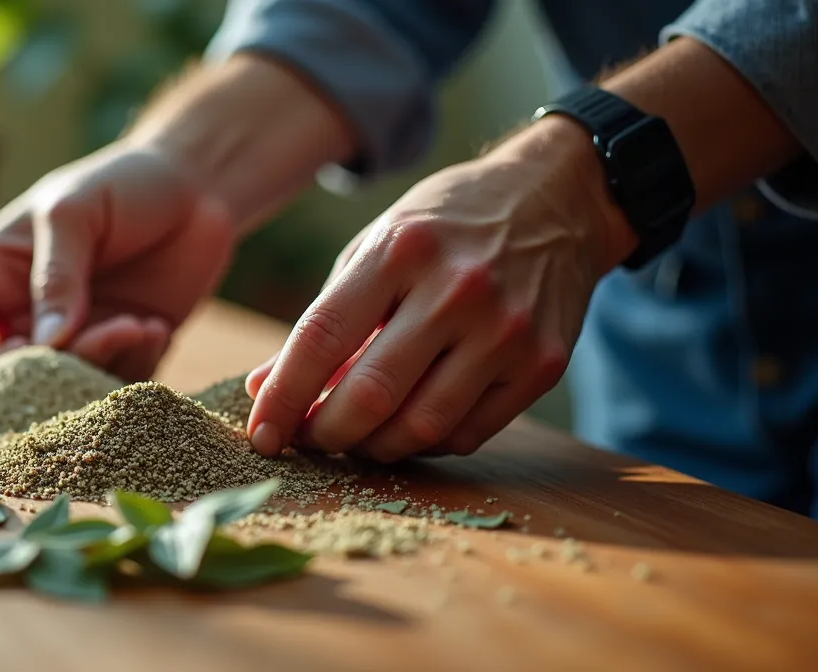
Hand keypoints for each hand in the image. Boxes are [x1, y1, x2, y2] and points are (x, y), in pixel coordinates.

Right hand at [0, 140, 234, 381]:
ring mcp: (75, 335)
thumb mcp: (75, 212)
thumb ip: (56, 276)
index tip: (8, 356)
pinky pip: (115, 383)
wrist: (196, 186)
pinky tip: (156, 326)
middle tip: (97, 336)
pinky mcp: (123, 349)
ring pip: (64, 388)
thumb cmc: (123, 183)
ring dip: (100, 367)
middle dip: (47, 372)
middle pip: (4, 375)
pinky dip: (134, 365)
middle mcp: (26, 313)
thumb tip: (49, 343)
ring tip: (138, 324)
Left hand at [245, 116, 636, 460]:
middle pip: (371, 394)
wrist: (557, 200)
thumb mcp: (375, 248)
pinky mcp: (543, 364)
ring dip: (374, 448)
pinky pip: (468, 433)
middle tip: (307, 441)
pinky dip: (425, 442)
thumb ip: (323, 319)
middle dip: (325, 434)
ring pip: (421, 426)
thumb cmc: (445, 227)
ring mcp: (506, 331)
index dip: (283, 397)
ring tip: (354, 440)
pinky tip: (407, 427)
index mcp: (400, 250)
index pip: (321, 338)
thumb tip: (264, 387)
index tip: (260, 433)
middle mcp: (457, 290)